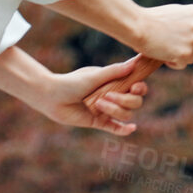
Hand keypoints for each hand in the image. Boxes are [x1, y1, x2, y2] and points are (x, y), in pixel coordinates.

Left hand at [31, 55, 149, 134]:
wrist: (52, 96)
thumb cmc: (72, 82)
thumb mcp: (94, 76)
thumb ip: (114, 71)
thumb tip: (134, 63)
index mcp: (114, 82)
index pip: (136, 86)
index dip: (140, 88)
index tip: (135, 86)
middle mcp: (113, 96)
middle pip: (135, 102)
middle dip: (125, 100)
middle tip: (109, 95)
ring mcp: (107, 110)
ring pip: (125, 114)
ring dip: (115, 110)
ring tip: (98, 104)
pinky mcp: (98, 121)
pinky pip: (116, 128)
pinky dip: (124, 129)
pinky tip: (131, 128)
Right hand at [135, 3, 192, 68]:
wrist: (138, 25)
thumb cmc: (151, 19)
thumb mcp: (175, 13)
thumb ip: (190, 21)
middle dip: (191, 52)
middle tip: (173, 47)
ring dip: (180, 57)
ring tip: (164, 47)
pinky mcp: (186, 54)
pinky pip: (182, 65)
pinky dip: (172, 63)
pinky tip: (161, 53)